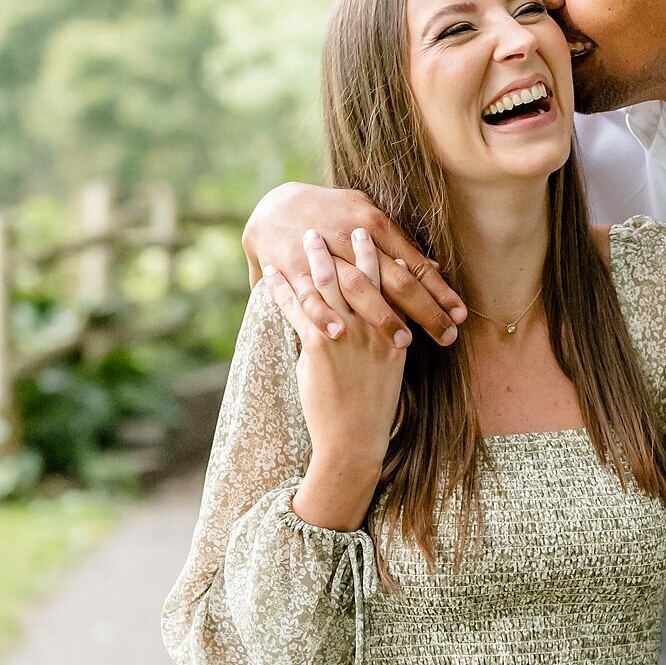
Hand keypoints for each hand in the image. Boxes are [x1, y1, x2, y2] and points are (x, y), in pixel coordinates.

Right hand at [244, 181, 467, 348]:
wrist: (276, 205)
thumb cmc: (333, 214)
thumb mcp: (367, 218)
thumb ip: (398, 245)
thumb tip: (434, 267)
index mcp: (375, 224)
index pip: (414, 263)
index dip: (438, 290)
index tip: (460, 314)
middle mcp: (352, 236)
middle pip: (396, 279)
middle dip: (424, 310)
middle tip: (448, 336)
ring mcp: (323, 253)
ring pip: (359, 289)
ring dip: (383, 317)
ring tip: (404, 343)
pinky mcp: (293, 268)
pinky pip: (310, 296)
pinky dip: (324, 315)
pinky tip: (341, 334)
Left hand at [263, 229, 406, 523]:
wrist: (355, 440)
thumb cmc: (371, 410)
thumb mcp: (388, 372)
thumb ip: (385, 343)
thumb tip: (382, 325)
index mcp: (393, 334)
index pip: (391, 283)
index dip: (381, 255)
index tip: (373, 233)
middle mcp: (374, 329)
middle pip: (360, 274)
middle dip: (349, 246)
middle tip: (338, 224)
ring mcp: (348, 336)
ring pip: (329, 285)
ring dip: (315, 258)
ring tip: (305, 237)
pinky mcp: (321, 346)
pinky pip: (297, 308)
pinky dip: (282, 289)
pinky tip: (272, 275)